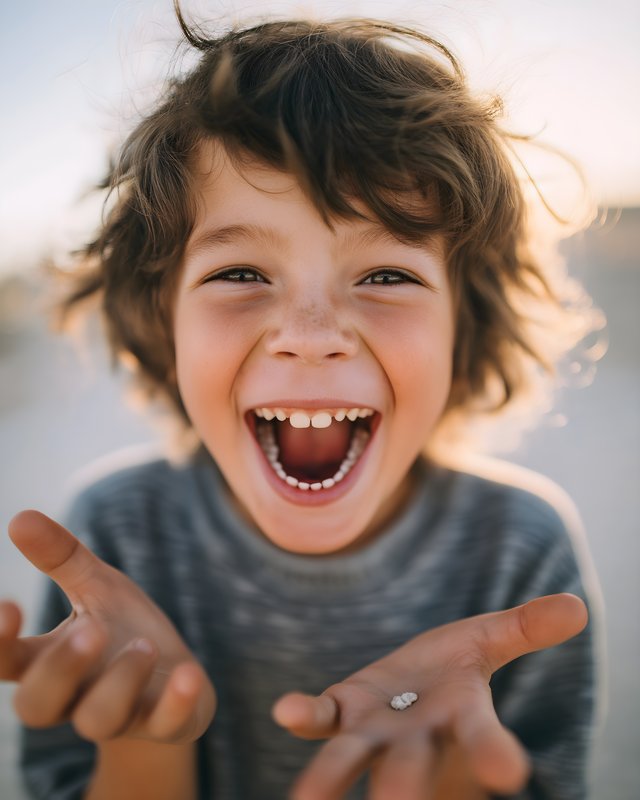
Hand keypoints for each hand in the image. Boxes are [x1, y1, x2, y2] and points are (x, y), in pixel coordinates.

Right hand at [0, 510, 215, 744]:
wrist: (175, 675)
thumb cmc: (123, 629)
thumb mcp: (96, 587)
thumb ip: (61, 557)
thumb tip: (20, 517)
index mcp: (49, 661)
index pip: (7, 662)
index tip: (9, 605)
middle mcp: (75, 696)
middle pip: (39, 705)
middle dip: (61, 668)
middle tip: (91, 630)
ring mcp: (120, 716)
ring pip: (98, 720)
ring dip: (119, 682)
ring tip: (144, 645)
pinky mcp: (165, 723)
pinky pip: (165, 725)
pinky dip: (175, 703)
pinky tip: (187, 674)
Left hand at [272, 593, 587, 799]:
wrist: (416, 677)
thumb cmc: (457, 668)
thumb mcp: (491, 639)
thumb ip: (527, 628)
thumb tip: (577, 606)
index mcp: (462, 720)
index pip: (483, 740)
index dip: (495, 754)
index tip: (511, 772)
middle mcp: (417, 739)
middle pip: (410, 768)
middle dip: (404, 788)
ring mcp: (373, 732)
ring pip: (350, 760)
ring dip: (330, 779)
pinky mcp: (341, 712)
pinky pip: (321, 720)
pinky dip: (304, 717)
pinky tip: (286, 711)